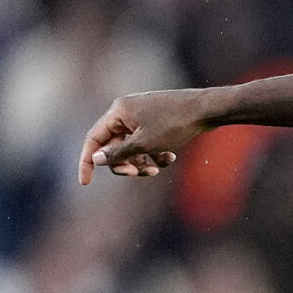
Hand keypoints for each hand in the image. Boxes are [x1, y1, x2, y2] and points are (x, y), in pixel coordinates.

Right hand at [78, 89, 213, 184]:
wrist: (207, 109)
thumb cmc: (175, 124)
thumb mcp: (144, 143)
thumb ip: (118, 153)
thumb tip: (95, 159)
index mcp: (118, 111)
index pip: (94, 138)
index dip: (87, 161)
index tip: (85, 183)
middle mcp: (126, 111)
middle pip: (114, 145)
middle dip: (125, 163)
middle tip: (138, 174)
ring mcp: (141, 115)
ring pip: (132, 147)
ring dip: (142, 161)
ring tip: (159, 168)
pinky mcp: (155, 120)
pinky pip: (146, 142)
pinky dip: (154, 153)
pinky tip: (170, 157)